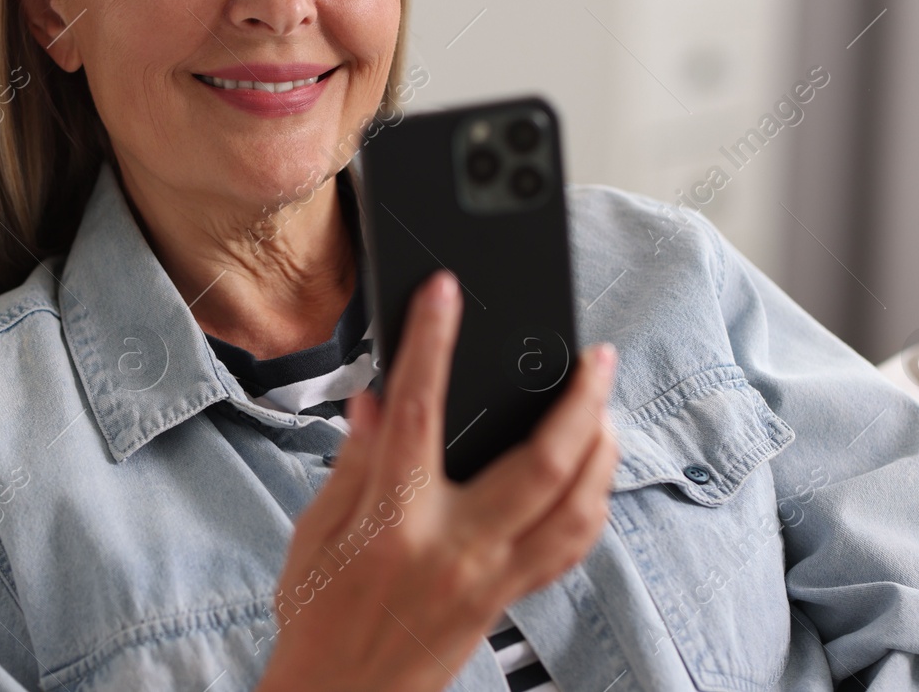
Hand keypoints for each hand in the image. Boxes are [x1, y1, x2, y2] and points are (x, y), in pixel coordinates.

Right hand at [256, 270, 618, 691]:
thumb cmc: (316, 623)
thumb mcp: (313, 535)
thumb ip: (353, 464)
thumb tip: (377, 399)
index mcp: (394, 524)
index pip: (419, 413)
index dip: (432, 343)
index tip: (444, 295)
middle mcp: (456, 550)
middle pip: (545, 465)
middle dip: (581, 402)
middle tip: (597, 357)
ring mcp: (492, 580)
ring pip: (577, 510)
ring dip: (603, 453)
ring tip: (605, 409)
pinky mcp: (507, 602)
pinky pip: (570, 548)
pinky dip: (593, 504)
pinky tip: (593, 475)